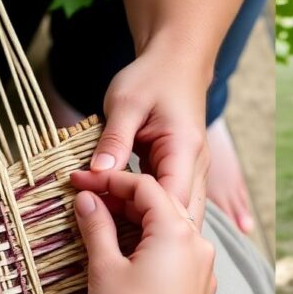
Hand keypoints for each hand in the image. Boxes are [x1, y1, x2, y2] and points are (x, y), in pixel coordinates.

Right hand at [70, 170, 215, 293]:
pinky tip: (130, 254)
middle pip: (161, 203)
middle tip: (89, 201)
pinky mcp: (201, 288)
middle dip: (124, 198)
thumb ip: (97, 228)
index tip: (81, 182)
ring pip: (171, 227)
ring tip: (105, 225)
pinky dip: (153, 243)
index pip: (144, 186)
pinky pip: (178, 252)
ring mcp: (203, 267)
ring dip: (139, 221)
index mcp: (176, 230)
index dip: (110, 180)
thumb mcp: (105, 269)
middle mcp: (197, 243)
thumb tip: (87, 201)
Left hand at [89, 43, 211, 228]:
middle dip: (145, 230)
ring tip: (105, 222)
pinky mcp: (182, 175)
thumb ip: (113, 140)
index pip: (171, 200)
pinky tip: (117, 213)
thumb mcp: (125, 103)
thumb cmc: (153, 77)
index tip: (102, 214)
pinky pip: (169, 204)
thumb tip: (95, 173)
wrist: (176, 63)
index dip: (140, 215)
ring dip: (145, 223)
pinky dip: (146, 212)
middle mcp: (197, 168)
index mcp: (185, 151)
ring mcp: (193, 174)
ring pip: (176, 215)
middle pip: (180, 218)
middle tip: (103, 230)